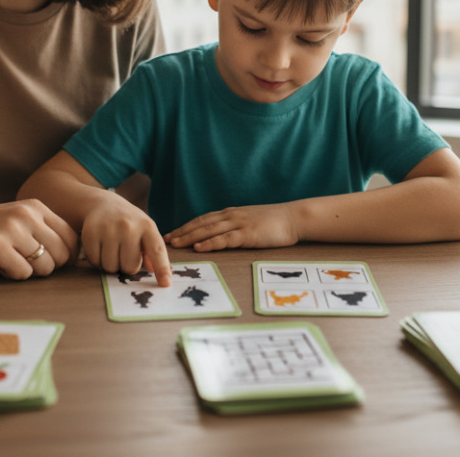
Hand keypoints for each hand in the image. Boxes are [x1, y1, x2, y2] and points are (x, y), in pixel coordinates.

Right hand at [0, 199, 78, 279]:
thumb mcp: (16, 220)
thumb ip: (42, 230)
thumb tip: (74, 256)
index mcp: (35, 207)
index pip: (71, 237)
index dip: (65, 256)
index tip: (47, 261)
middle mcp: (27, 215)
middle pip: (62, 255)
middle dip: (47, 267)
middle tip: (25, 264)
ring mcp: (12, 230)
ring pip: (45, 267)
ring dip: (28, 272)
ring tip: (9, 261)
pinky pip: (23, 274)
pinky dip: (11, 275)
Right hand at [80, 195, 171, 285]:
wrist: (103, 205)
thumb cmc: (129, 223)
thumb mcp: (145, 231)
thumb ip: (153, 251)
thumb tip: (156, 272)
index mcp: (147, 226)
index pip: (157, 251)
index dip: (162, 269)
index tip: (166, 284)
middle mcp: (129, 226)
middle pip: (129, 267)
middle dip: (126, 265)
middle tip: (123, 252)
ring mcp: (109, 228)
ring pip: (110, 267)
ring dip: (110, 263)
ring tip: (111, 248)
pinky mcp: (91, 232)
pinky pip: (95, 261)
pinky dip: (96, 259)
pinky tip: (99, 245)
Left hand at [167, 203, 299, 251]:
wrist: (294, 217)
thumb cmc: (274, 222)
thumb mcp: (249, 221)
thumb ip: (235, 226)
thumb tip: (221, 236)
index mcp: (230, 213)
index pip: (202, 219)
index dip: (185, 226)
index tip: (171, 233)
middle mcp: (231, 216)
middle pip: (200, 223)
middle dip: (181, 232)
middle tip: (165, 240)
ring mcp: (239, 224)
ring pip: (208, 230)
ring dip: (189, 237)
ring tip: (175, 244)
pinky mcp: (248, 234)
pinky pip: (225, 238)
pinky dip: (210, 242)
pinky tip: (199, 247)